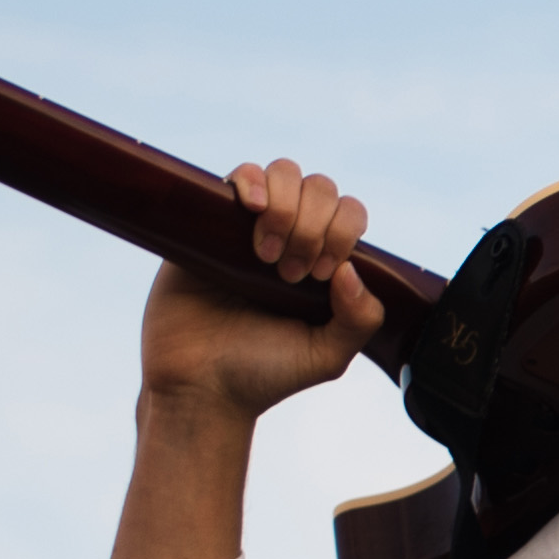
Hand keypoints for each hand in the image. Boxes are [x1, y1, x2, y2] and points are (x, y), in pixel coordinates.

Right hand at [133, 158, 385, 421]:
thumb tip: (353, 268)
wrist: (199, 385)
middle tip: (289, 274)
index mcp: (323, 262)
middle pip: (320, 188)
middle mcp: (291, 237)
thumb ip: (359, 319)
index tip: (322, 275)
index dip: (342, 231)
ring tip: (263, 254)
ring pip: (283, 174)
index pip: (349, 213)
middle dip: (312, 226)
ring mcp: (249, 227)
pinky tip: (250, 205)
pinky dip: (252, 180)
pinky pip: (239, 176)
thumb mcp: (327, 356)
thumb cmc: (263, 373)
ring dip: (285, 206)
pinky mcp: (209, 223)